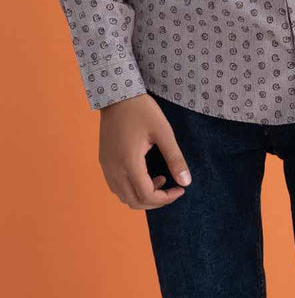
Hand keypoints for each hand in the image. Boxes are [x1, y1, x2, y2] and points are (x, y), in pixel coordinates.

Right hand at [98, 93, 191, 209]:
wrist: (117, 96)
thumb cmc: (142, 110)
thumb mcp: (163, 132)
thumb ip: (175, 158)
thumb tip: (186, 182)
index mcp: (129, 162)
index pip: (147, 196)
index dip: (166, 199)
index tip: (180, 189)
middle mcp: (114, 169)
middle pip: (134, 202)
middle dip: (156, 201)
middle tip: (173, 188)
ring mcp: (107, 166)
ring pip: (124, 196)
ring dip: (143, 195)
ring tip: (161, 179)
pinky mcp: (104, 161)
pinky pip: (117, 186)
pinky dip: (132, 188)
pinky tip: (144, 174)